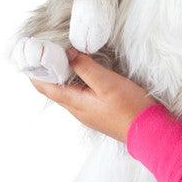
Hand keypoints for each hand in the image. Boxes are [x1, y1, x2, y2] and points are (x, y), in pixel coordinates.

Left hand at [28, 47, 159, 143]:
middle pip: (54, 89)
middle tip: (46, 51)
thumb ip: (86, 68)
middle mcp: (78, 109)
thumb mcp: (107, 83)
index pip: (45, 86)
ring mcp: (89, 111)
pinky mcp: (100, 110)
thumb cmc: (129, 108)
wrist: (149, 131)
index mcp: (75, 103)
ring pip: (68, 91)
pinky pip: (81, 93)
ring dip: (62, 74)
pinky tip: (86, 70)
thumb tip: (69, 54)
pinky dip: (77, 79)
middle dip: (47, 70)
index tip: (32, 54)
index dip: (35, 71)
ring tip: (63, 56)